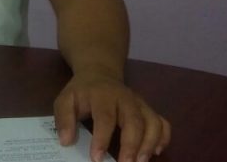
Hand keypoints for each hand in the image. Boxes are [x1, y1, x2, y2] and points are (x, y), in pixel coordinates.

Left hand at [53, 71, 169, 161]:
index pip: (105, 117)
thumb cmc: (82, 92)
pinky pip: (163, 123)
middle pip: (135, 121)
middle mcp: (126, 99)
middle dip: (132, 145)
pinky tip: (155, 152)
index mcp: (103, 96)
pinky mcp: (148, 110)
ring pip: (153, 122)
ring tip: (141, 161)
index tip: (96, 158)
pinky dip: (163, 138)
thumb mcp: (65, 100)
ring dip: (150, 143)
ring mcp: (140, 104)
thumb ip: (64, 119)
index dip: (102, 139)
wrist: (99, 73)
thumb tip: (66, 141)